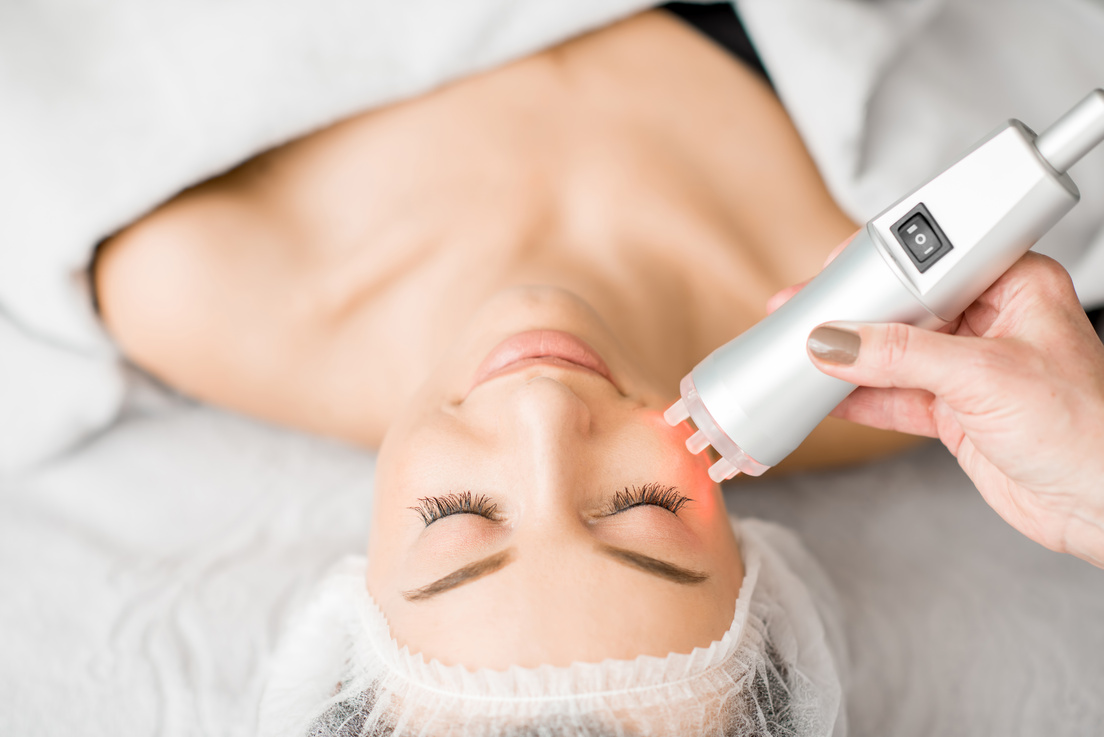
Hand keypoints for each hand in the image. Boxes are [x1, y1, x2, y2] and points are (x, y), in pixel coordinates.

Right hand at [778, 245, 1103, 567]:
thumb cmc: (1089, 429)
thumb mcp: (985, 375)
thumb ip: (901, 356)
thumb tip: (837, 342)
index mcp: (1014, 287)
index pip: (932, 263)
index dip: (881, 266)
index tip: (834, 274)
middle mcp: (991, 322)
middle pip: (904, 308)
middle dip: (853, 315)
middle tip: (803, 312)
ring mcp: (970, 369)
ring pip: (892, 355)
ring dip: (849, 359)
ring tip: (802, 353)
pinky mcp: (955, 412)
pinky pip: (893, 396)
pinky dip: (858, 398)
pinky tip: (825, 393)